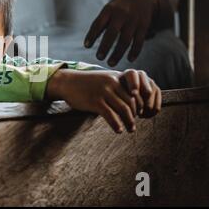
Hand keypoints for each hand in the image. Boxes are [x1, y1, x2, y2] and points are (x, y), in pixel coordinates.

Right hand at [47, 69, 161, 133]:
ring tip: (130, 129)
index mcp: (116, 77)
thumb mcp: (104, 79)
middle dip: (136, 115)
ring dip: (129, 122)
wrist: (67, 82)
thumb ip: (117, 86)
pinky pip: (110, 115)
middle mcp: (112, 83)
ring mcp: (103, 92)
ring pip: (123, 109)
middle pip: (132, 102)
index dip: (141, 105)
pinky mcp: (95, 101)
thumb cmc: (86, 83)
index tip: (140, 114)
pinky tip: (118, 130)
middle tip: (134, 124)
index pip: (136, 93)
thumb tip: (131, 100)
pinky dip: (117, 125)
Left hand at [84, 0, 155, 66]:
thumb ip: (99, 24)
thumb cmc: (119, 7)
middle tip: (99, 58)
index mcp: (109, 10)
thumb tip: (87, 44)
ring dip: (118, 53)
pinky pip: (139, 41)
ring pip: (125, 40)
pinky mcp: (143, 26)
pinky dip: (135, 51)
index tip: (86, 46)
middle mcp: (121, 14)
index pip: (98, 23)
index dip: (92, 35)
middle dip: (105, 46)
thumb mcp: (108, 10)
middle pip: (112, 33)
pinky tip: (129, 59)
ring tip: (110, 63)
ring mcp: (133, 20)